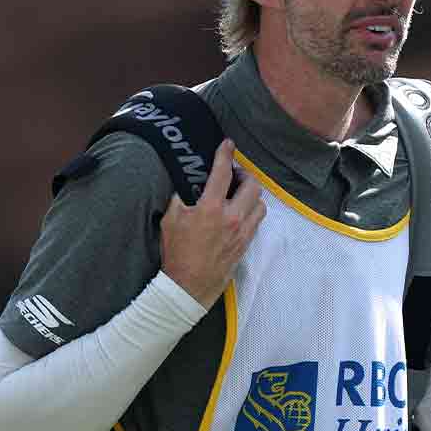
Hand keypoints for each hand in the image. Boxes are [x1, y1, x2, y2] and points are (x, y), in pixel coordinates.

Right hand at [160, 139, 263, 305]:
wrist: (188, 285)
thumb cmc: (176, 253)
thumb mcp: (170, 219)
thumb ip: (180, 196)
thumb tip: (188, 184)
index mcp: (210, 208)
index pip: (223, 173)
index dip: (225, 154)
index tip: (228, 144)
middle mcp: (232, 218)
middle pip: (253, 186)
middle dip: (245, 175)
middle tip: (235, 174)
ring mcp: (242, 232)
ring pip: (261, 205)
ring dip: (252, 195)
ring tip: (239, 193)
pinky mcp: (246, 244)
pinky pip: (257, 221)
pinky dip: (253, 211)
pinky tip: (241, 212)